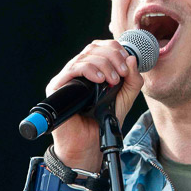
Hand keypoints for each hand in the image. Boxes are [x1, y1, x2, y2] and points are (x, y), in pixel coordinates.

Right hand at [46, 40, 144, 170]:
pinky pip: (72, 69)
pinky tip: (100, 80)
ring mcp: (66, 78)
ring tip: (113, 81)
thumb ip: (133, 80)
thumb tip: (132, 58)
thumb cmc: (104, 120)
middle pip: (93, 48)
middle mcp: (78, 70)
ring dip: (104, 64)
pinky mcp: (57, 87)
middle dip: (112, 57)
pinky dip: (89, 70)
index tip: (127, 63)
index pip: (101, 47)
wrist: (90, 144)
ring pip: (84, 56)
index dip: (115, 49)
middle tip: (123, 73)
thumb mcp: (125, 97)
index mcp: (92, 68)